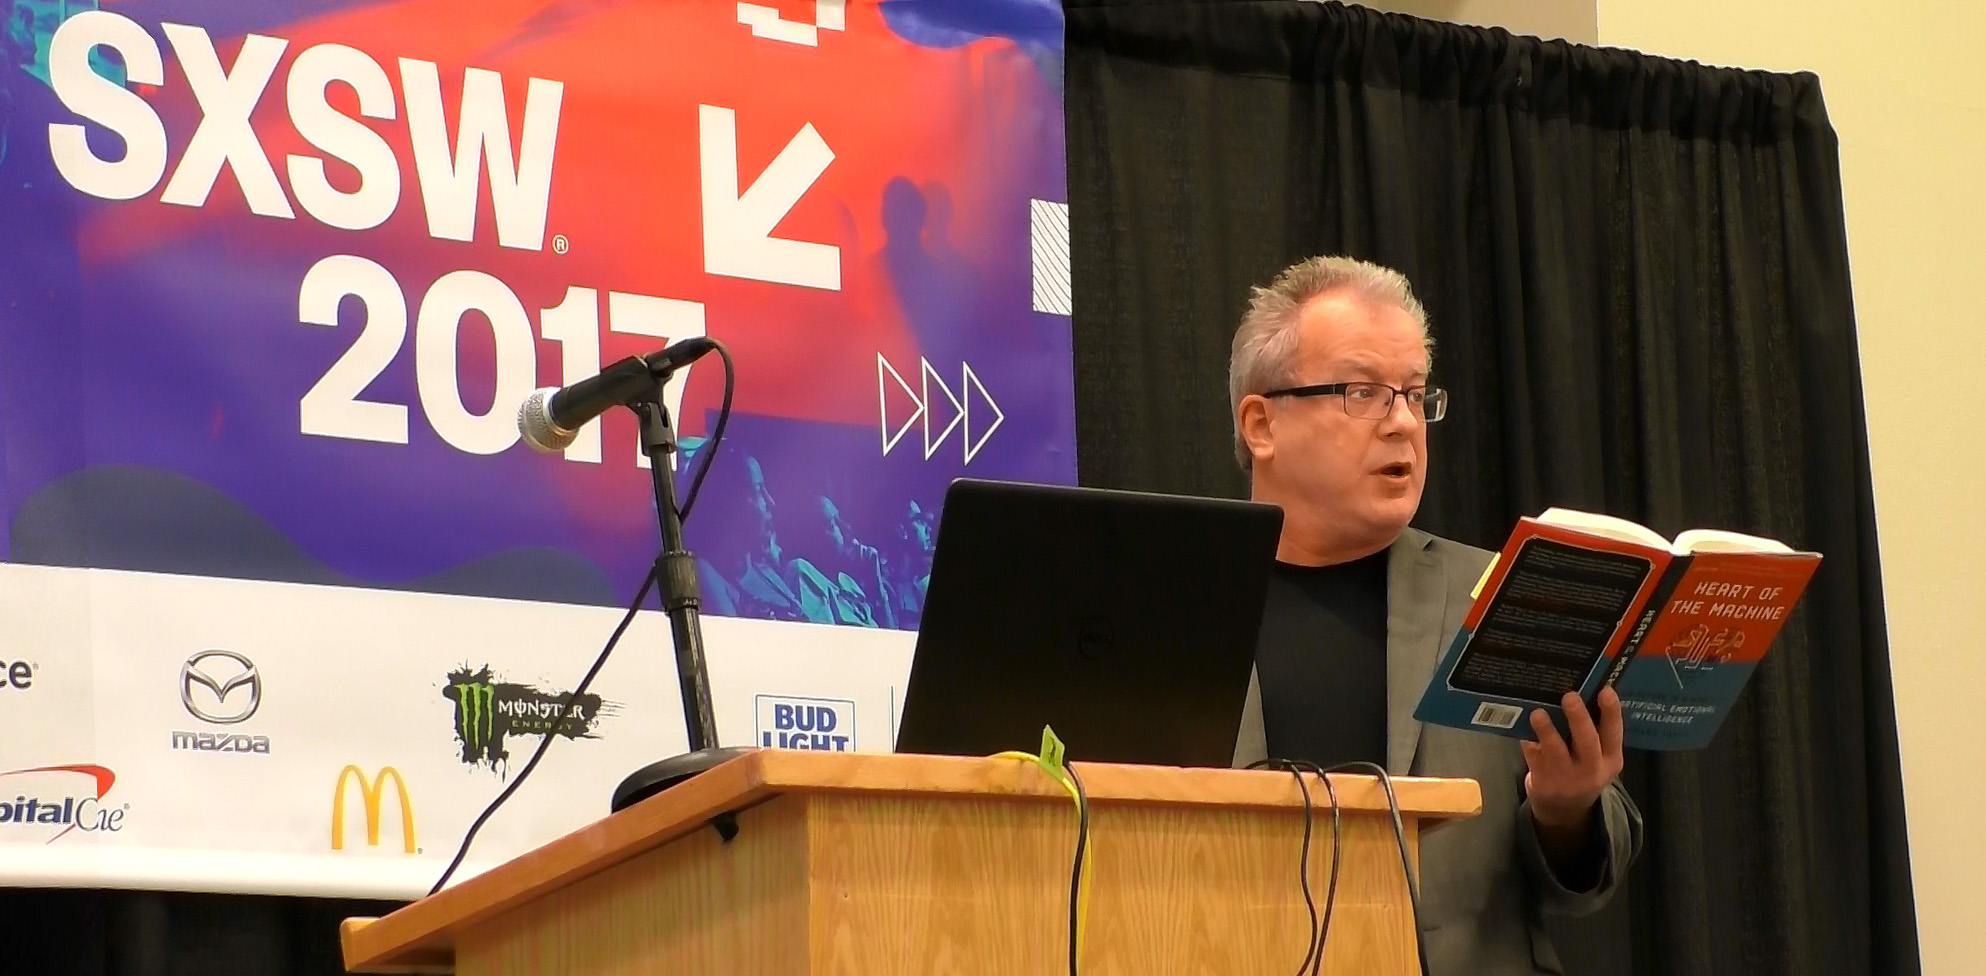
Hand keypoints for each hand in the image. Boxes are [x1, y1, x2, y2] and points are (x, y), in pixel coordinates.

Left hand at [1522, 686, 1623, 832]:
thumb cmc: (1582, 769)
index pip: (1614, 734)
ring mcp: (1566, 777)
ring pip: (1556, 751)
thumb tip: (1583, 690)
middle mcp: (1591, 769)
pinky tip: (1521, 722)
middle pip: (1587, 742)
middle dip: (1578, 718)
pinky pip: (1533, 755)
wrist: (1564, 809)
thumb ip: (1596, 733)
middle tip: (1570, 696)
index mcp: (1610, 759)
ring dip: (1547, 730)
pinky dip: (1528, 738)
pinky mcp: (1543, 780)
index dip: (1612, 712)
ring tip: (1538, 713)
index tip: (1606, 690)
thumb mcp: (1599, 758)